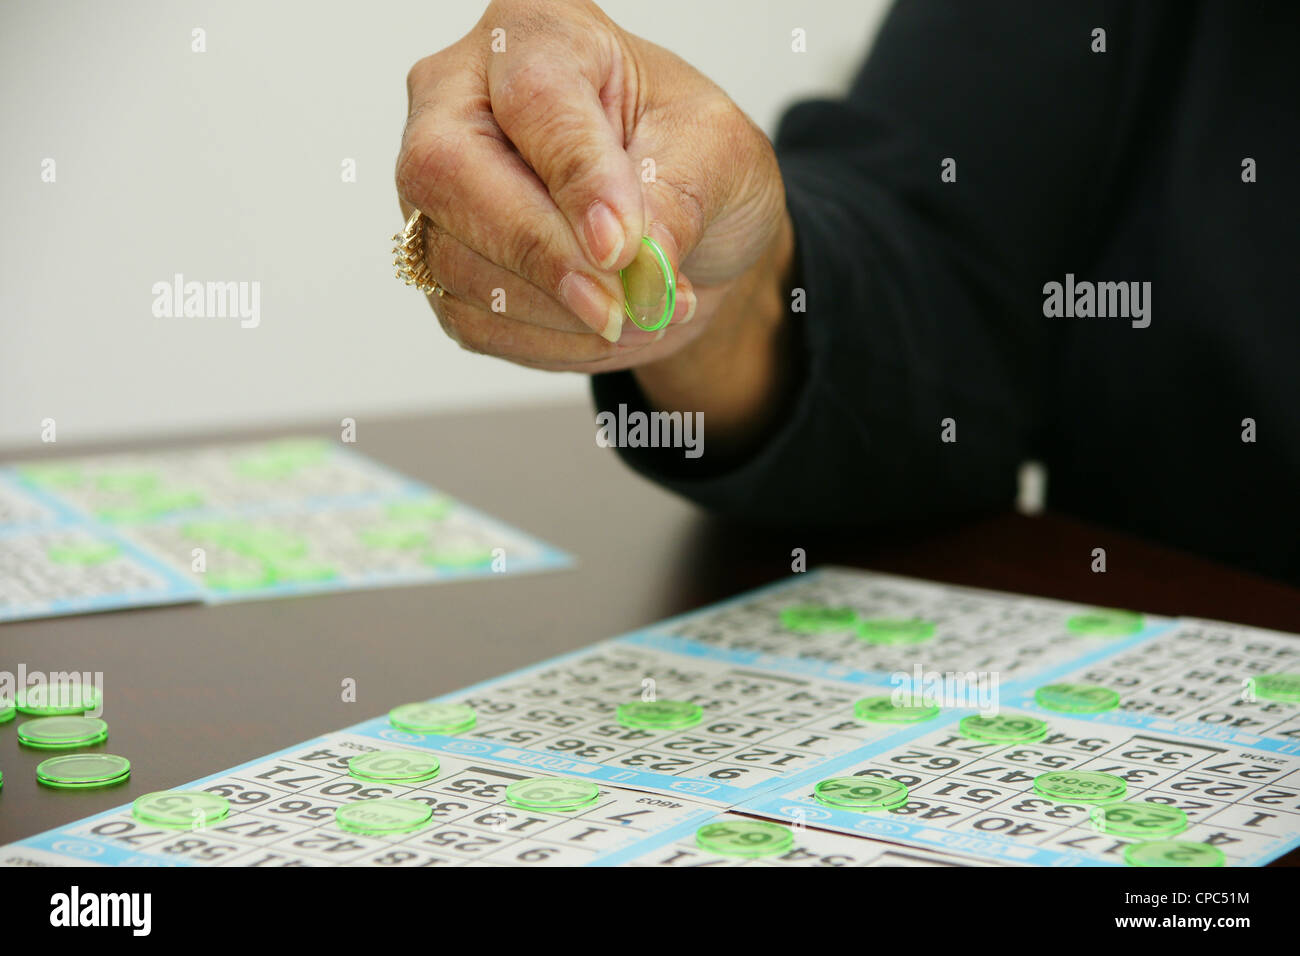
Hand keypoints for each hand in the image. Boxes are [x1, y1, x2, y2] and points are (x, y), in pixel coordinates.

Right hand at [396, 0, 789, 374]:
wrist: (690, 229)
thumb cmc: (695, 161)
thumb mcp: (720, 155)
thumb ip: (678, 195)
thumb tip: (634, 259)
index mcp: (537, 34)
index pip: (533, 98)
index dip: (576, 178)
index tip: (622, 245)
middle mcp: (461, 99)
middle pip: (447, 172)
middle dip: (542, 254)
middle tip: (621, 303)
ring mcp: (438, 187)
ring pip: (452, 259)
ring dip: (557, 310)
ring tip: (640, 312)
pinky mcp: (441, 263)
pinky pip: (470, 319)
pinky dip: (547, 340)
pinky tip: (603, 326)